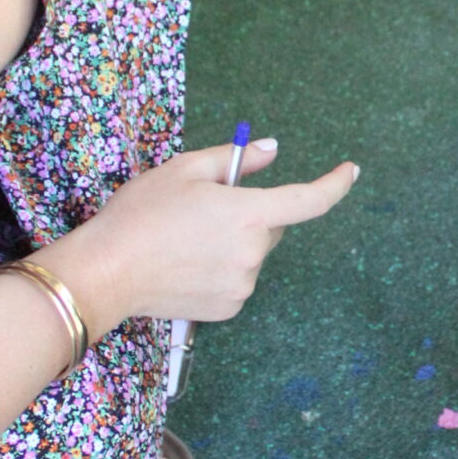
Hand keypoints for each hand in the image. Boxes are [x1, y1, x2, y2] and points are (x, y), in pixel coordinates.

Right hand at [79, 138, 359, 328]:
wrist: (107, 272)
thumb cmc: (141, 214)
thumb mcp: (185, 170)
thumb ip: (237, 159)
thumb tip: (272, 151)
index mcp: (249, 214)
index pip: (309, 200)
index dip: (335, 184)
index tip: (350, 171)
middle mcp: (254, 253)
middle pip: (271, 227)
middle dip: (251, 214)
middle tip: (206, 210)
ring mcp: (243, 284)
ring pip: (252, 254)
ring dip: (233, 243)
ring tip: (185, 241)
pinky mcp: (228, 307)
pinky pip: (237, 279)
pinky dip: (221, 269)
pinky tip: (185, 265)